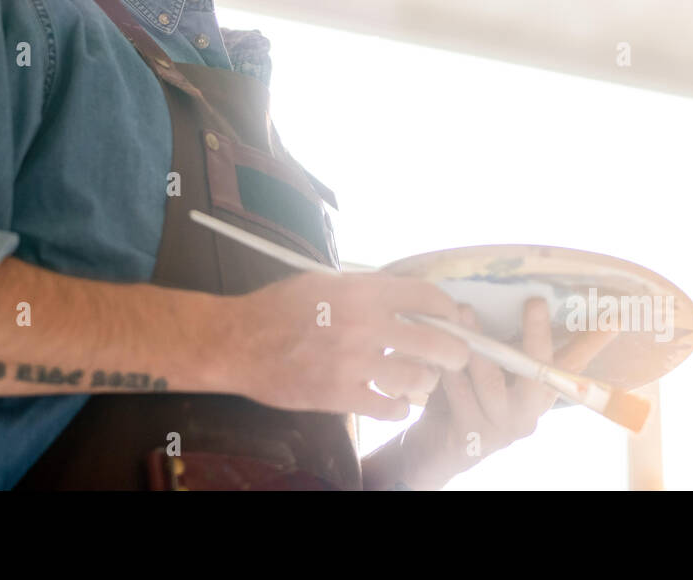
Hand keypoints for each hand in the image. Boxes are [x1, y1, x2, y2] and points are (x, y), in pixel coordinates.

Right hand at [228, 272, 470, 419]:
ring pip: (418, 379)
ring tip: (419, 380)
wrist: (237, 342)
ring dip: (425, 382)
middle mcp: (364, 325)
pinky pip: (391, 408)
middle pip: (437, 342)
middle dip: (455, 352)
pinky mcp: (340, 395)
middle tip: (454, 357)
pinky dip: (399, 408)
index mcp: (362, 291)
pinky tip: (394, 401)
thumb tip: (407, 296)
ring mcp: (353, 363)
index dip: (448, 309)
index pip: (427, 296)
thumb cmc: (279, 308)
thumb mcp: (325, 282)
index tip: (452, 318)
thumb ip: (367, 289)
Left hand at [394, 298, 619, 488]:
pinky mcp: (471, 439)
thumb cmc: (465, 394)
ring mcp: (501, 428)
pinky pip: (459, 397)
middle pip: (541, 375)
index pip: (572, 365)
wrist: (435, 446)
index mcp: (538, 394)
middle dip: (537, 336)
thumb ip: (504, 341)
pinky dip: (449, 372)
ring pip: (491, 384)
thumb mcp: (491, 367)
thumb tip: (512, 289)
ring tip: (464, 311)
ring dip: (477, 346)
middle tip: (536, 302)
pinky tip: (438, 351)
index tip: (616, 316)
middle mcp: (528, 413)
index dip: (593, 342)